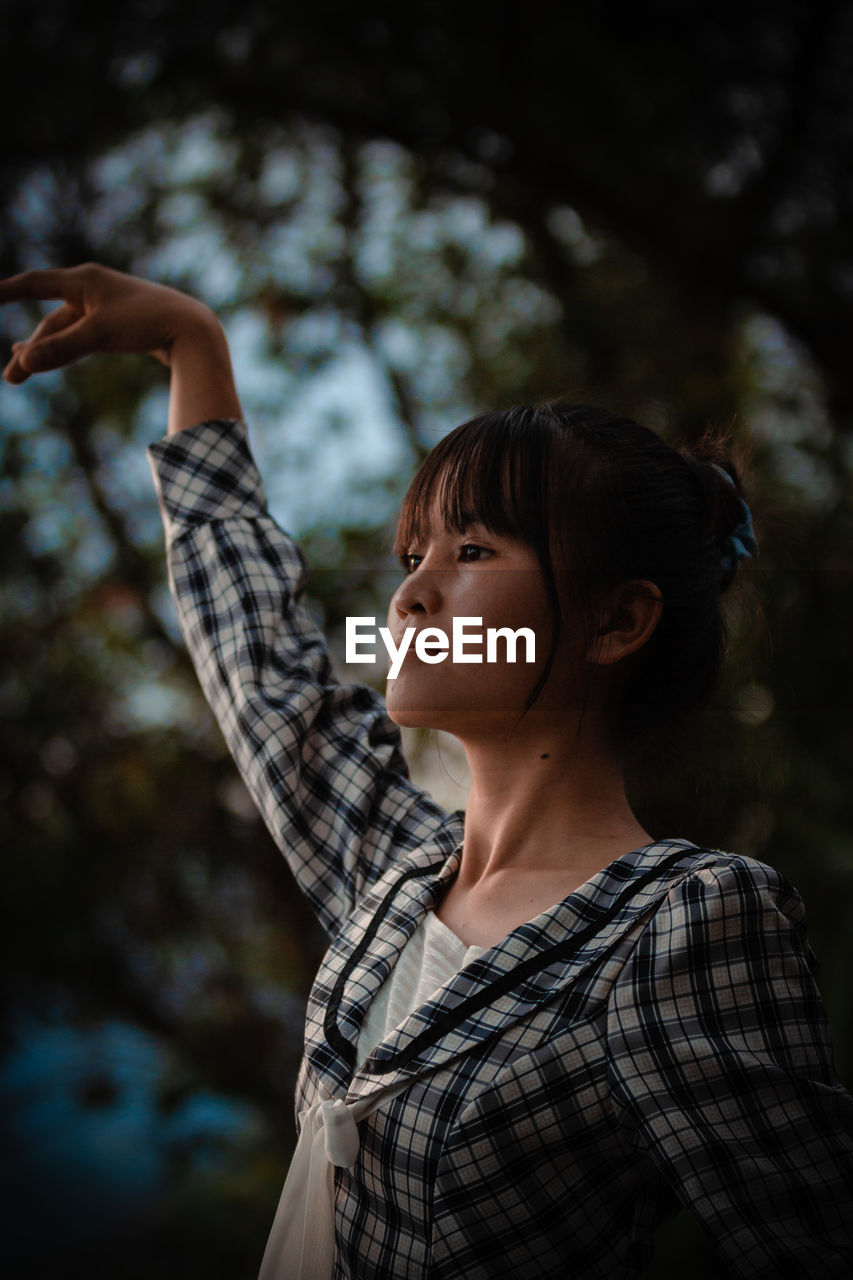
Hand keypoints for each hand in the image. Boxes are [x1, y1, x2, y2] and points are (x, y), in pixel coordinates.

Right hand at [1, 263, 220, 383]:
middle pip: (51, 320)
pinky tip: (54, 357)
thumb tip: (24, 362)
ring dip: (46, 352)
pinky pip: (84, 336)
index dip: (6, 292)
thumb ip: (61, 349)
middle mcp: (93, 288)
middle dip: (31, 349)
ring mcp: (107, 306)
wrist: (194, 328)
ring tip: (22, 372)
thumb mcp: (99, 335)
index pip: (34, 284)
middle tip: (12, 378)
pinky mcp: (121, 324)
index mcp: (85, 280)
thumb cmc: (147, 323)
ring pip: (67, 331)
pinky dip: (68, 349)